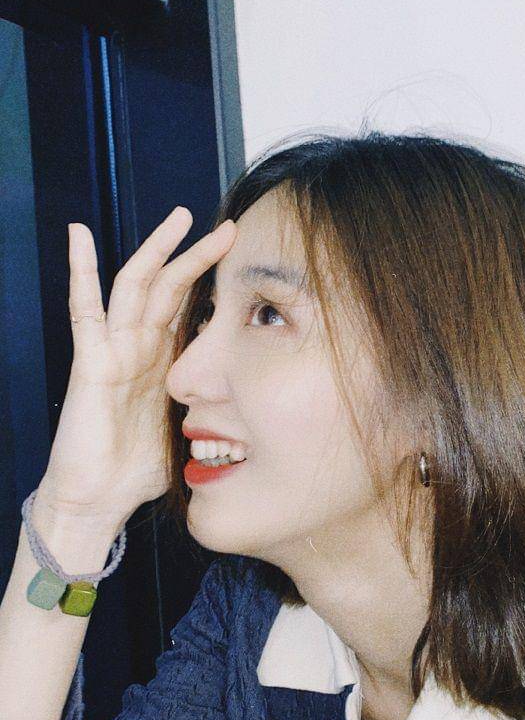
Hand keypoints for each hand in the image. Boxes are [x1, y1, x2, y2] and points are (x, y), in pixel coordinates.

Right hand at [34, 206, 235, 543]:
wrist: (98, 502)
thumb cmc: (136, 471)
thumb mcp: (187, 430)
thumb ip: (209, 410)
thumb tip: (250, 412)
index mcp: (164, 363)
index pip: (189, 308)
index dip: (212, 281)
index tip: (244, 260)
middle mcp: (140, 349)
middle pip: (169, 288)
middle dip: (195, 255)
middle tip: (227, 226)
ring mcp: (114, 352)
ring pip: (136, 287)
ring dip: (157, 251)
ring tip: (178, 217)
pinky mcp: (91, 364)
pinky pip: (86, 311)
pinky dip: (82, 272)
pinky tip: (79, 236)